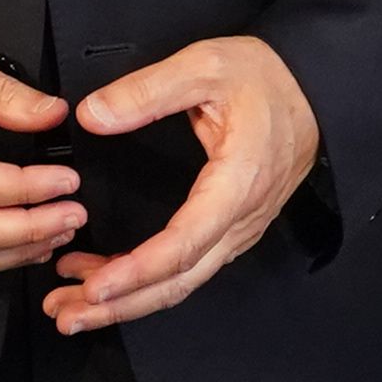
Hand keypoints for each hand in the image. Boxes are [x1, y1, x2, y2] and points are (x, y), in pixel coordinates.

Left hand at [46, 36, 322, 333]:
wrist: (314, 88)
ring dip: (128, 301)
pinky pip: (189, 267)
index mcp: (236, 183)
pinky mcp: (232, 228)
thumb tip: (94, 116)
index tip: (94, 286)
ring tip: (74, 306)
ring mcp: (239, 229)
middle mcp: (241, 218)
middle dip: (120, 305)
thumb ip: (147, 91)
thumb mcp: (206, 66)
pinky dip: (146, 282)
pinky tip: (109, 279)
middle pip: (179, 281)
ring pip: (182, 281)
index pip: (184, 245)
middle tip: (66, 314)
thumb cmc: (267, 79)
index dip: (137, 272)